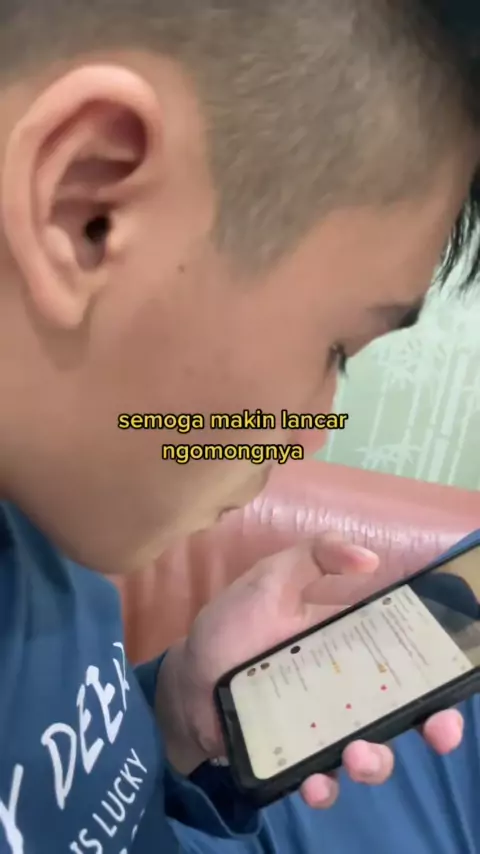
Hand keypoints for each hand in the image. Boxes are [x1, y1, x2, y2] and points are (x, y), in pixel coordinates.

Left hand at [157, 534, 463, 808]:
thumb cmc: (234, 623)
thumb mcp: (272, 577)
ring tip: (357, 754)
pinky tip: (313, 779)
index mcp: (350, 642)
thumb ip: (315, 555)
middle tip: (438, 730)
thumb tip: (372, 559)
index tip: (455, 676)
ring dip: (376, 761)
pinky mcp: (295, 756)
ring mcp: (322, 725)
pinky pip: (321, 779)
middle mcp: (346, 687)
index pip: (407, 654)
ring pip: (371, 752)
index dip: (437, 667)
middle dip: (433, 724)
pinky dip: (323, 785)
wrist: (187, 676)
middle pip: (405, 710)